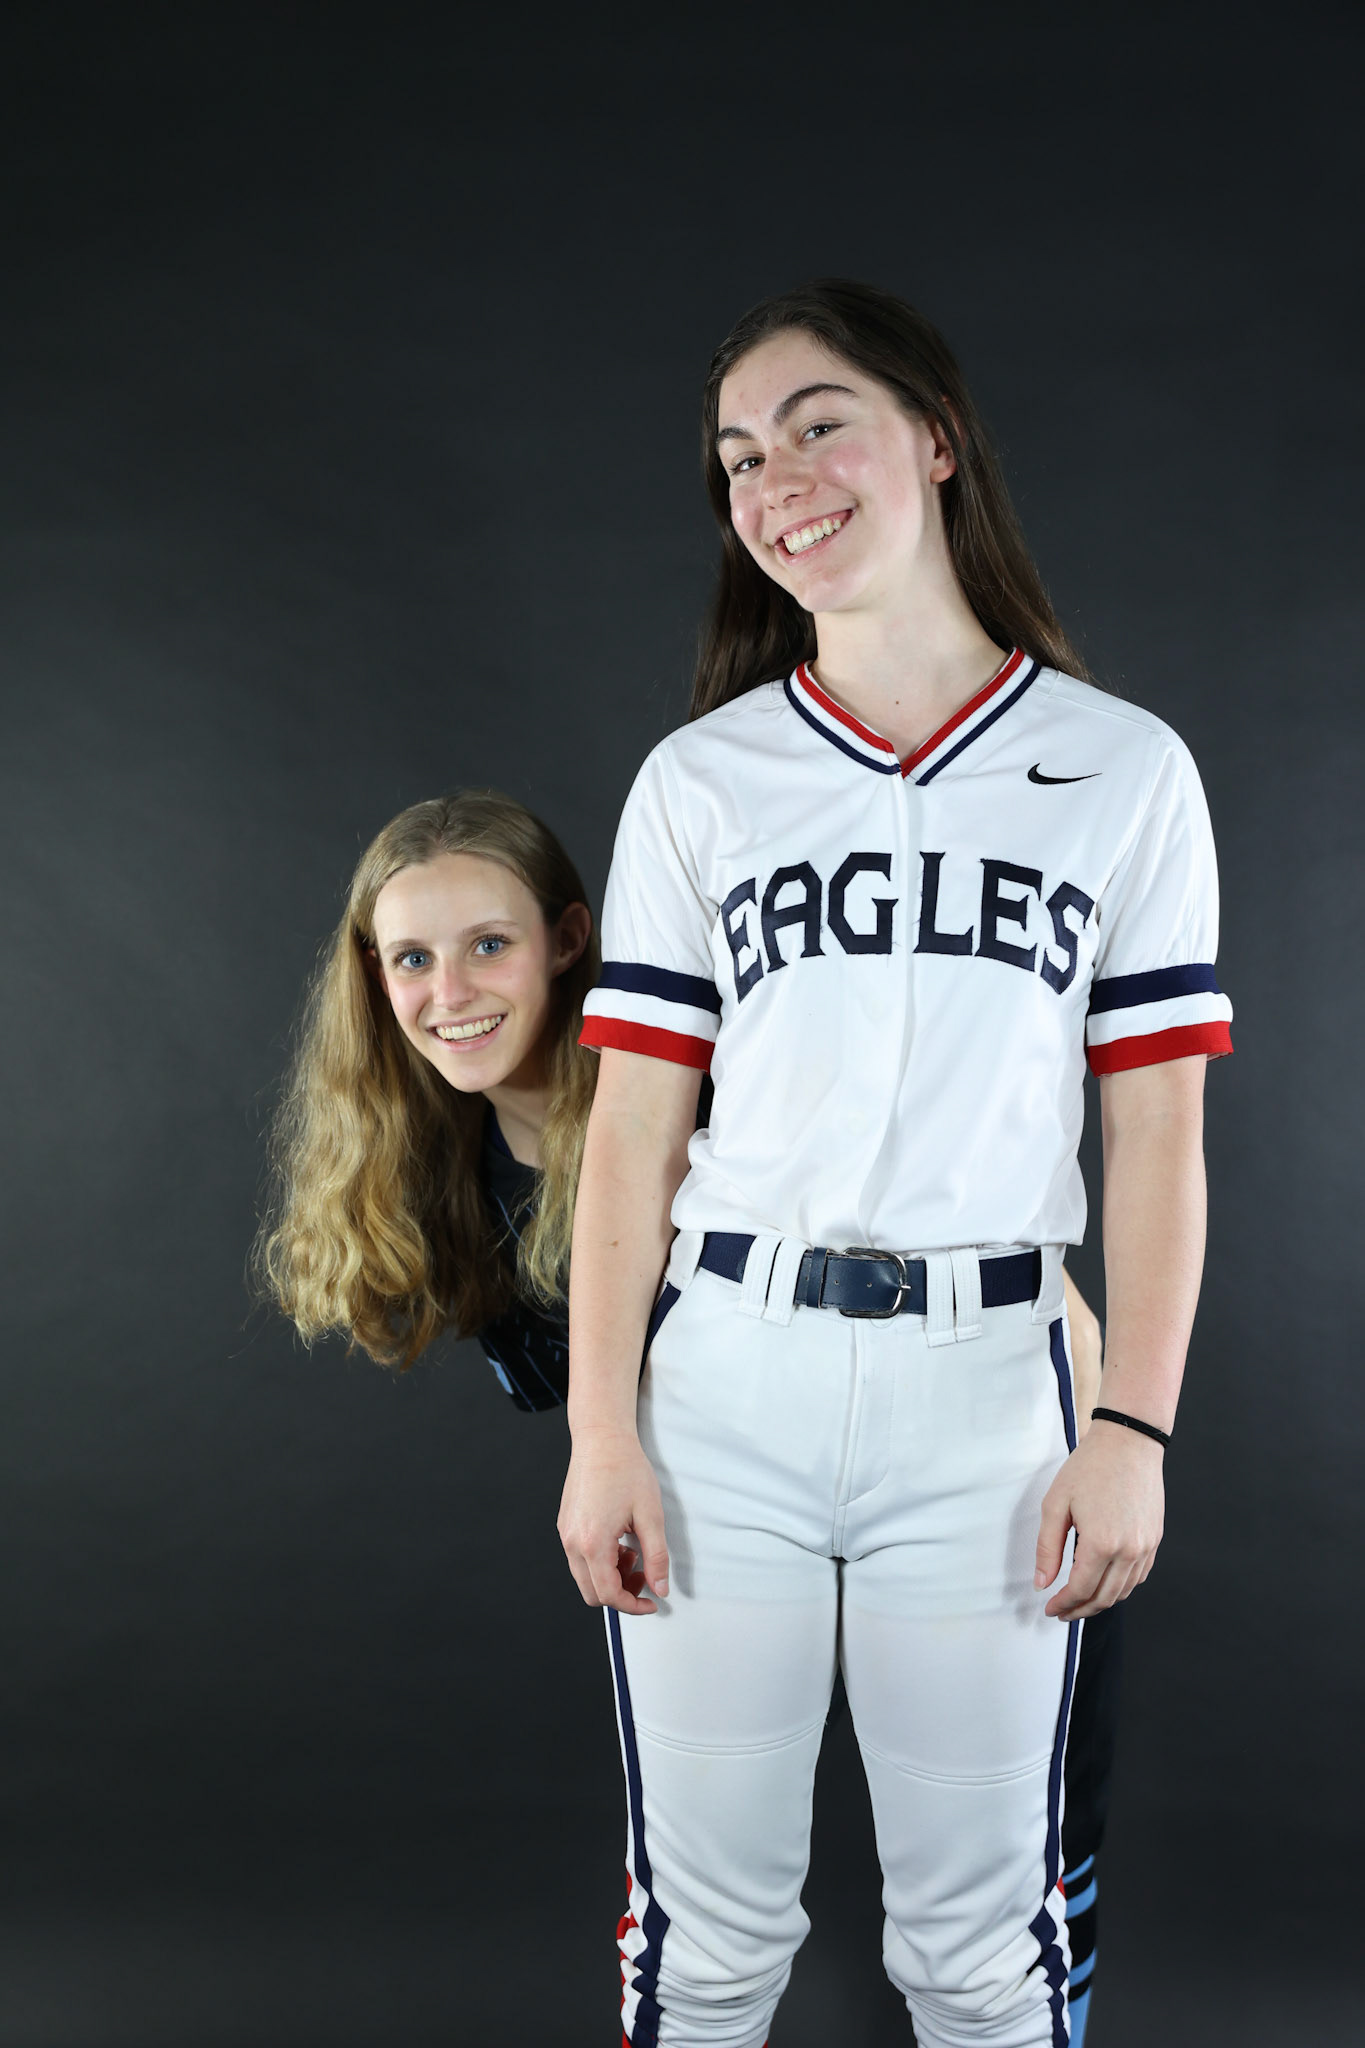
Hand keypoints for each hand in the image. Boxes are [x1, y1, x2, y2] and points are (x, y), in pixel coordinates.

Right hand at [557, 1429, 669, 1615]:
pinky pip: (579, 1559)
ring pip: (584, 1577)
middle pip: (592, 1593)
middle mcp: (573, 1543)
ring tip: (632, 1551)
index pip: (609, 1595)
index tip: (652, 1602)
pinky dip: (600, 1562)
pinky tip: (619, 1540)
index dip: (633, 1605)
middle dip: (621, 1593)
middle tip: (644, 1575)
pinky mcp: (565, 1526)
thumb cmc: (626, 1469)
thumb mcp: (651, 1515)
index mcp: (593, 1543)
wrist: (601, 1438)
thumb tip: (660, 1589)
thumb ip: (657, 1557)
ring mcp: (566, 1534)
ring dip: (611, 1577)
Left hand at [1033, 1423, 1164, 1619]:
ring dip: (1100, 1602)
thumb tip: (1042, 1583)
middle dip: (1079, 1610)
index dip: (1063, 1604)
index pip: (1080, 1590)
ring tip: (1080, 1601)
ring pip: (1123, 1591)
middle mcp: (1128, 1551)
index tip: (1049, 1609)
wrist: (1128, 1442)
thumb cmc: (1090, 1467)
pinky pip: (1138, 1576)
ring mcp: (1146, 1547)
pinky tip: (1104, 1583)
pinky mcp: (1154, 1540)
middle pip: (1103, 1598)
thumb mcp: (1056, 1504)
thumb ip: (1047, 1548)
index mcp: (1101, 1543)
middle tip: (1062, 1611)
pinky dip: (1120, 1587)